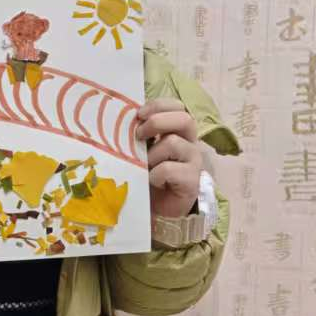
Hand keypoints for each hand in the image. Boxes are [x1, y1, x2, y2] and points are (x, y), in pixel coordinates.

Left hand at [135, 98, 203, 219]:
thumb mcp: (142, 151)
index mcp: (178, 131)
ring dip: (152, 154)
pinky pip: (169, 169)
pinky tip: (152, 181)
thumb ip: (140, 135)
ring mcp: (193, 161)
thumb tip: (121, 121)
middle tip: (139, 135)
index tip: (139, 114)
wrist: (159, 209)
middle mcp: (189, 142)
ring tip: (145, 166)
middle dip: (157, 123)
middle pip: (184, 118)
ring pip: (173, 143)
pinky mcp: (192, 180)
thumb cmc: (148, 176)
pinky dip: (155, 174)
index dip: (158, 105)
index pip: (177, 106)